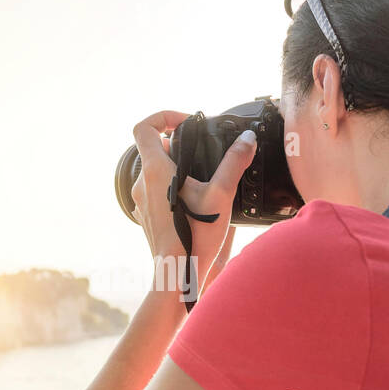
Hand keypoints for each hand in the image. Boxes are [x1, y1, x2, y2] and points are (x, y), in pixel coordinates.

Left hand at [129, 110, 256, 301]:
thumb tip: (247, 139)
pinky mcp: (146, 216)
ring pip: (155, 172)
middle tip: (203, 154)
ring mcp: (141, 201)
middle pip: (153, 149)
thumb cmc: (195, 236)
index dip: (163, 117)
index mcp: (155, 170)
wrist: (178, 272)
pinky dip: (172, 189)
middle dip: (178, 146)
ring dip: (176, 169)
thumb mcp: (221, 194)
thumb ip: (234, 162)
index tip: (185, 124)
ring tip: (203, 181)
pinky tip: (195, 202)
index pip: (144, 127)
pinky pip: (156, 192)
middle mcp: (142, 183)